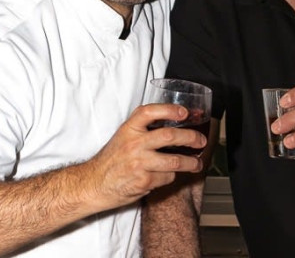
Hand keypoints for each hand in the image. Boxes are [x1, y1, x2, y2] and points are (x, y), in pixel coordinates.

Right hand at [88, 104, 205, 209]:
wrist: (94, 184)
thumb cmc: (111, 160)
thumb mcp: (122, 137)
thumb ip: (141, 128)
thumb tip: (171, 122)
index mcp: (128, 129)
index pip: (149, 112)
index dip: (169, 110)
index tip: (184, 112)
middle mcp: (133, 144)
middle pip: (169, 136)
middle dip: (191, 138)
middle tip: (200, 141)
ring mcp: (139, 163)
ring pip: (174, 161)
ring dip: (190, 163)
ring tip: (197, 164)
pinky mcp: (143, 181)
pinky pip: (167, 177)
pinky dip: (171, 176)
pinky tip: (169, 175)